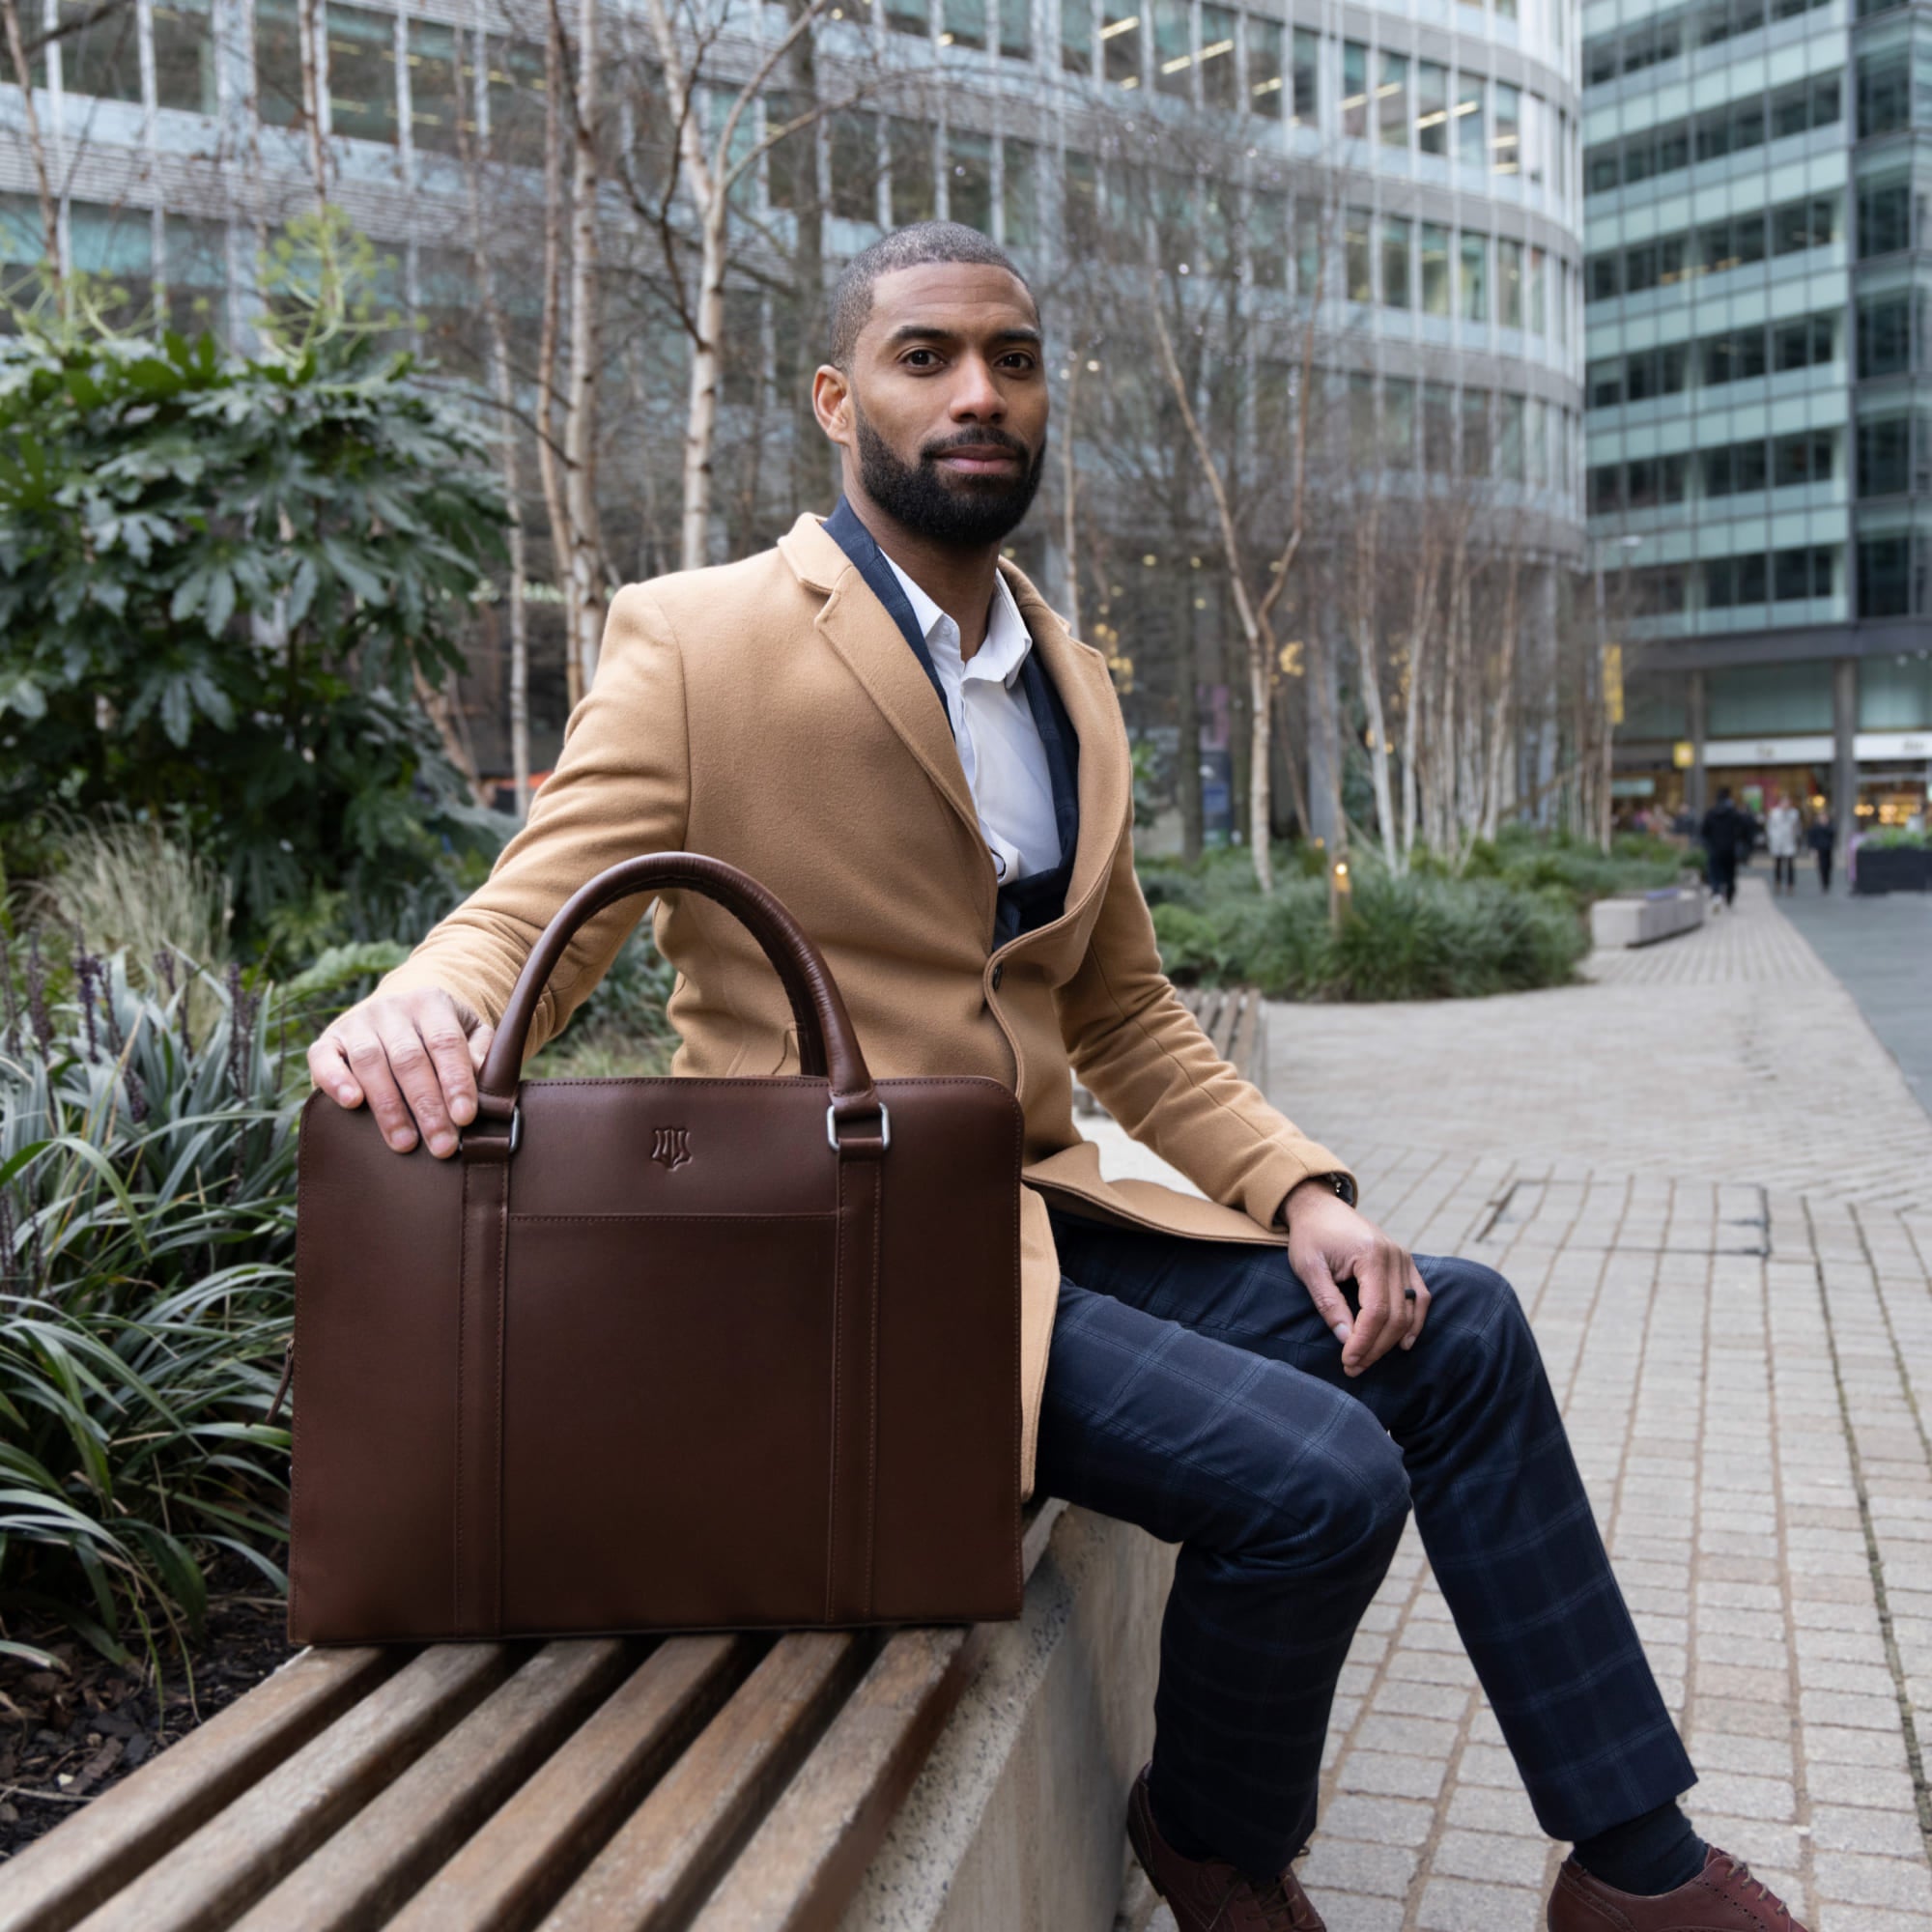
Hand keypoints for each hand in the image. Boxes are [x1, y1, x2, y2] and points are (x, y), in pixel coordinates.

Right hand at [306, 987, 495, 1158]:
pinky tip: (352, 1103)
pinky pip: (325, 1058)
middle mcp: (391, 1009)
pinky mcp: (327, 1040)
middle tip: (442, 1145)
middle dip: (427, 1106)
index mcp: (431, 1003)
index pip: (446, 1042)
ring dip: (389, 1107)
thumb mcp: (469, 1033)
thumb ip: (480, 1055)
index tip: (465, 1117)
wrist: (395, 1011)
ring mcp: (357, 1022)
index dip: (456, 1081)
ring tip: (405, 1143)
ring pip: (371, 1063)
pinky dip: (335, 1080)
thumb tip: (484, 1087)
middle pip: (409, 1059)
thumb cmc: (439, 1033)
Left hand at [1277, 1177, 1429, 1376]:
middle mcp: (1395, 1256)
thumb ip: (1329, 1303)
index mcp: (1372, 1255)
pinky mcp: (1405, 1262)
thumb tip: (1346, 1340)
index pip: (1376, 1311)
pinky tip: (1403, 1343)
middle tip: (1353, 1367)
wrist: (1319, 1207)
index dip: (1363, 1342)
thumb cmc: (1310, 1236)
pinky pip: (1420, 1297)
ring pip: (1410, 1311)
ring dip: (1391, 1341)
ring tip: (1367, 1359)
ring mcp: (1404, 1259)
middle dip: (1375, 1347)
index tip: (1347, 1361)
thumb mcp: (1309, 1268)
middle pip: (1396, 1316)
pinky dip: (1415, 1322)